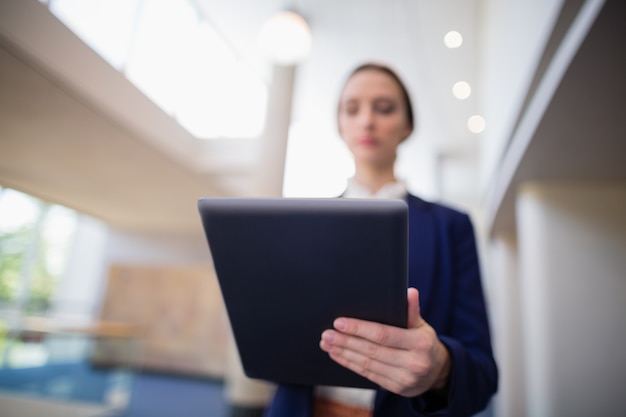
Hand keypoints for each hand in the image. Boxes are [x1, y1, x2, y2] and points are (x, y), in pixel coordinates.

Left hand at [319, 287, 450, 396]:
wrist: (437, 372)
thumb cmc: (424, 343)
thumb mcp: (421, 325)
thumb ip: (412, 310)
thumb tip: (409, 292)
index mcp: (420, 343)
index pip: (383, 334)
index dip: (359, 329)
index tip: (339, 323)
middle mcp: (413, 363)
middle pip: (372, 350)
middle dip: (345, 341)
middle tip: (326, 334)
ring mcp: (404, 378)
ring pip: (367, 364)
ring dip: (343, 353)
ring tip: (327, 344)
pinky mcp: (395, 388)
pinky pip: (368, 375)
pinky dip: (350, 364)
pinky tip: (338, 355)